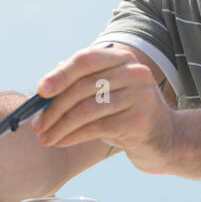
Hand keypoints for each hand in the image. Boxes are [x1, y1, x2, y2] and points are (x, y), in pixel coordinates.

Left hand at [31, 45, 174, 172]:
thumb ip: (78, 85)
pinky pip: (97, 127)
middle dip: (54, 108)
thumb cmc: (123, 115)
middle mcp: (134, 72)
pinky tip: (61, 142)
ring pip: (87, 109)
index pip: (86, 59)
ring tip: (45, 139)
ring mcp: (140, 95)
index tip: (40, 91)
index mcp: (122, 59)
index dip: (60, 74)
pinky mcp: (140, 120)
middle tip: (36, 126)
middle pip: (83, 86)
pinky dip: (73, 136)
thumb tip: (43, 88)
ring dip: (60, 126)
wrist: (164, 140)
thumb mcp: (103, 95)